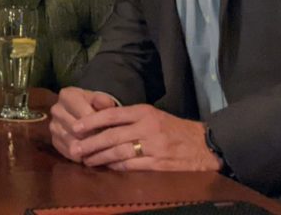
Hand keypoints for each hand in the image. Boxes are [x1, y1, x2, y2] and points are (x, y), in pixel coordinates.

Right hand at [49, 86, 116, 161]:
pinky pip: (67, 152)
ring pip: (71, 143)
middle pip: (76, 130)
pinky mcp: (54, 140)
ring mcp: (53, 126)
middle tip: (108, 145)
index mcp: (66, 95)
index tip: (112, 131)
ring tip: (101, 151)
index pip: (84, 114)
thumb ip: (104, 101)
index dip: (99, 124)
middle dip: (93, 138)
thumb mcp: (100, 98)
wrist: (81, 111)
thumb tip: (107, 104)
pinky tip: (92, 155)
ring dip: (87, 149)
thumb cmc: (93, 104)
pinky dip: (80, 156)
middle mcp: (56, 110)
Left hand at [69, 103, 221, 171]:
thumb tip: (99, 117)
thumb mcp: (152, 115)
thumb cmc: (174, 129)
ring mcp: (154, 147)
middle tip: (74, 148)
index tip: (76, 127)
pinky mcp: (160, 165)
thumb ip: (128, 117)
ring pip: (119, 152)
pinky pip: (132, 166)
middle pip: (112, 135)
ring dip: (100, 157)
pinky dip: (116, 167)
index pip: (112, 115)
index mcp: (144, 112)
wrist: (206, 145)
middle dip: (90, 142)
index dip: (91, 121)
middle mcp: (148, 127)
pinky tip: (106, 168)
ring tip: (86, 160)